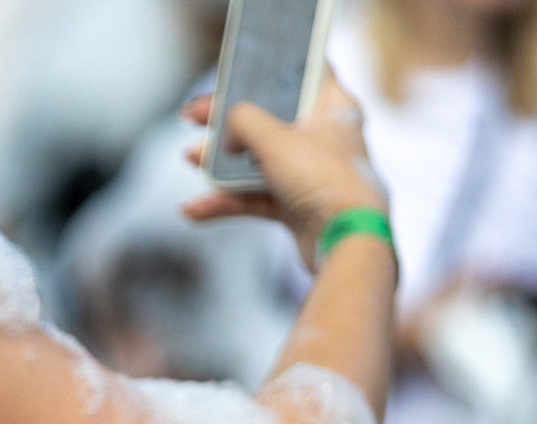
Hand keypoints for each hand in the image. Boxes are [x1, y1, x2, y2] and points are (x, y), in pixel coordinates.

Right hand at [181, 72, 388, 268]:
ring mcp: (311, 175)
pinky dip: (227, 202)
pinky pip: (256, 198)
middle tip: (194, 116)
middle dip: (228, 122)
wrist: (345, 241)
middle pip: (270, 119)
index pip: (305, 72)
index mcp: (334, 107)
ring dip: (222, 162)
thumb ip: (243, 120)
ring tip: (191, 158)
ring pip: (259, 161)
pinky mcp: (298, 208)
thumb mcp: (273, 137)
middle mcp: (325, 138)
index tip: (240, 72)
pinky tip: (195, 208)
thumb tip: (228, 125)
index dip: (272, 69)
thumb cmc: (324, 180)